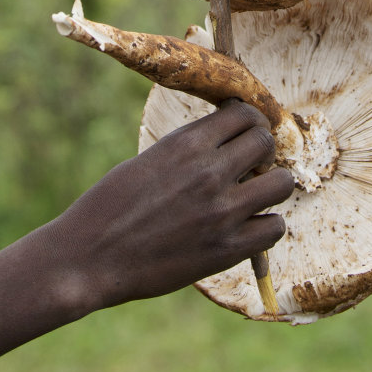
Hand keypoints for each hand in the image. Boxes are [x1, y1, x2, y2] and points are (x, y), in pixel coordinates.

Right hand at [0, 103, 293, 371]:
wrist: (89, 257)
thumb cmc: (110, 207)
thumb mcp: (149, 161)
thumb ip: (189, 151)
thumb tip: (224, 143)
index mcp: (186, 144)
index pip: (243, 113)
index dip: (249, 121)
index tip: (245, 133)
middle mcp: (209, 172)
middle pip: (265, 142)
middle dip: (262, 150)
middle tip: (250, 165)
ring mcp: (222, 211)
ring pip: (282, 183)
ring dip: (272, 185)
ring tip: (254, 195)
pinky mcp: (227, 249)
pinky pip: (275, 227)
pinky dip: (267, 225)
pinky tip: (249, 227)